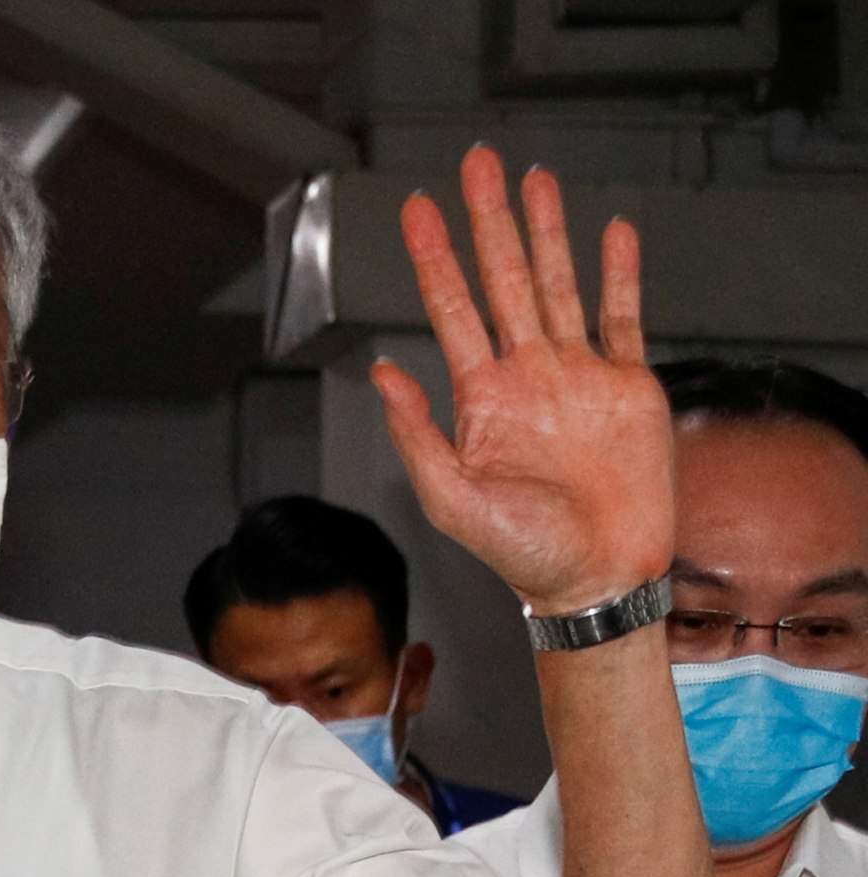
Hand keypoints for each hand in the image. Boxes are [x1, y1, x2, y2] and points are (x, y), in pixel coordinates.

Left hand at [372, 146, 673, 616]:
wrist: (596, 578)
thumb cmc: (521, 552)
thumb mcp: (451, 498)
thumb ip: (416, 433)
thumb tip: (381, 372)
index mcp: (480, 397)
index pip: (450, 307)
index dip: (434, 257)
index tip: (416, 210)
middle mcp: (526, 375)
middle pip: (504, 278)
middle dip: (488, 221)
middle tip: (476, 164)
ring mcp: (576, 376)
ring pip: (559, 283)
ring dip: (547, 231)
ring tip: (534, 179)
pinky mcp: (628, 387)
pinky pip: (623, 318)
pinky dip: (620, 273)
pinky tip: (612, 232)